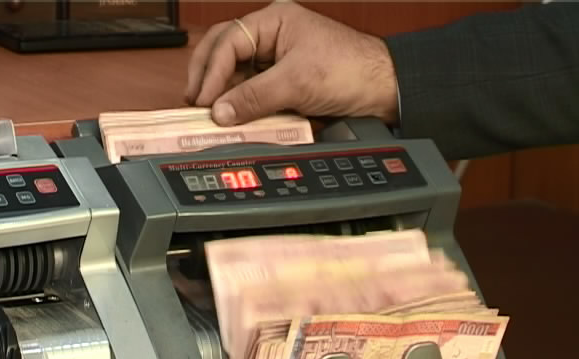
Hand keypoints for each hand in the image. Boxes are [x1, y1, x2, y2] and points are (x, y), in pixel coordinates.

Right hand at [184, 1, 398, 126]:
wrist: (383, 89)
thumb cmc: (351, 69)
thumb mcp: (296, 82)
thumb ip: (254, 97)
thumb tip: (221, 111)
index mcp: (274, 21)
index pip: (228, 41)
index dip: (211, 72)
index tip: (205, 100)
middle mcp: (273, 37)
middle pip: (225, 52)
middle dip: (207, 77)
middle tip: (195, 102)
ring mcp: (279, 61)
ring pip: (238, 74)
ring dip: (223, 93)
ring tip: (213, 113)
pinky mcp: (286, 84)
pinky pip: (255, 92)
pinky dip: (242, 104)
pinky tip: (236, 117)